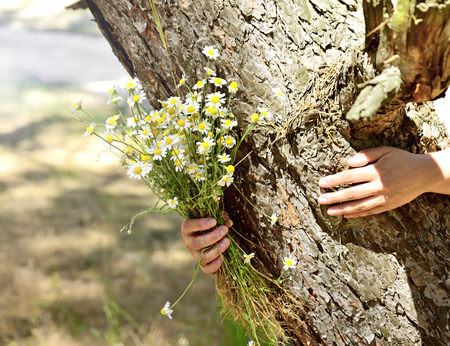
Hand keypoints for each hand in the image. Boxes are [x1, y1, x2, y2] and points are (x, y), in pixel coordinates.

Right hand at [181, 213, 232, 273]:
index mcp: (187, 228)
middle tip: (224, 230)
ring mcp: (194, 254)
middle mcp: (188, 242)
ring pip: (202, 257)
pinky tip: (223, 257)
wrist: (207, 234)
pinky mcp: (201, 263)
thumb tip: (228, 223)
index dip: (200, 224)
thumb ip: (220, 216)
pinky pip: (206, 269)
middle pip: (197, 243)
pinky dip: (215, 265)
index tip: (214, 221)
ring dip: (216, 250)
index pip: (188, 226)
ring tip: (227, 241)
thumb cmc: (209, 222)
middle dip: (212, 237)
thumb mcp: (213, 216)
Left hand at [318, 146, 440, 217]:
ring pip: (360, 205)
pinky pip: (371, 211)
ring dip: (343, 209)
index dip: (334, 180)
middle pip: (352, 193)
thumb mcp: (385, 151)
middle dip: (334, 197)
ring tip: (329, 211)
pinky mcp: (389, 205)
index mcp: (376, 171)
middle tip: (320, 199)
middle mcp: (379, 186)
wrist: (424, 173)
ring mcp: (384, 198)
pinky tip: (346, 215)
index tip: (322, 183)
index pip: (350, 176)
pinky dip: (358, 214)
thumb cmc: (401, 159)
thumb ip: (366, 155)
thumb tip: (349, 163)